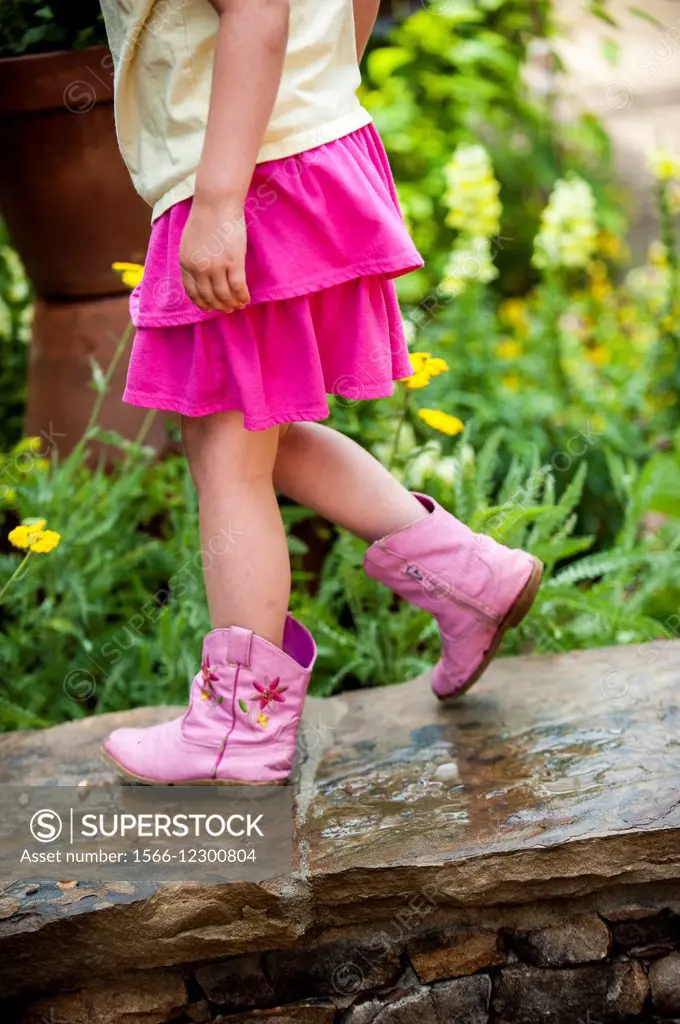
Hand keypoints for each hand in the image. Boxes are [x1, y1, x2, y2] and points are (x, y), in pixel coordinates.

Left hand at [179, 197, 250, 313]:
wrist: (216, 203)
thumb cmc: (204, 218)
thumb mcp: (188, 242)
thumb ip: (191, 260)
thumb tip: (199, 277)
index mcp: (186, 263)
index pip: (192, 292)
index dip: (202, 303)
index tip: (210, 307)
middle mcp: (199, 268)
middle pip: (209, 297)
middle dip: (219, 306)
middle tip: (227, 309)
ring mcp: (216, 266)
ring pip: (224, 296)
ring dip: (232, 304)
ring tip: (238, 305)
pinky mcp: (234, 262)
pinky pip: (238, 288)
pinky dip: (242, 296)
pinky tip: (246, 299)